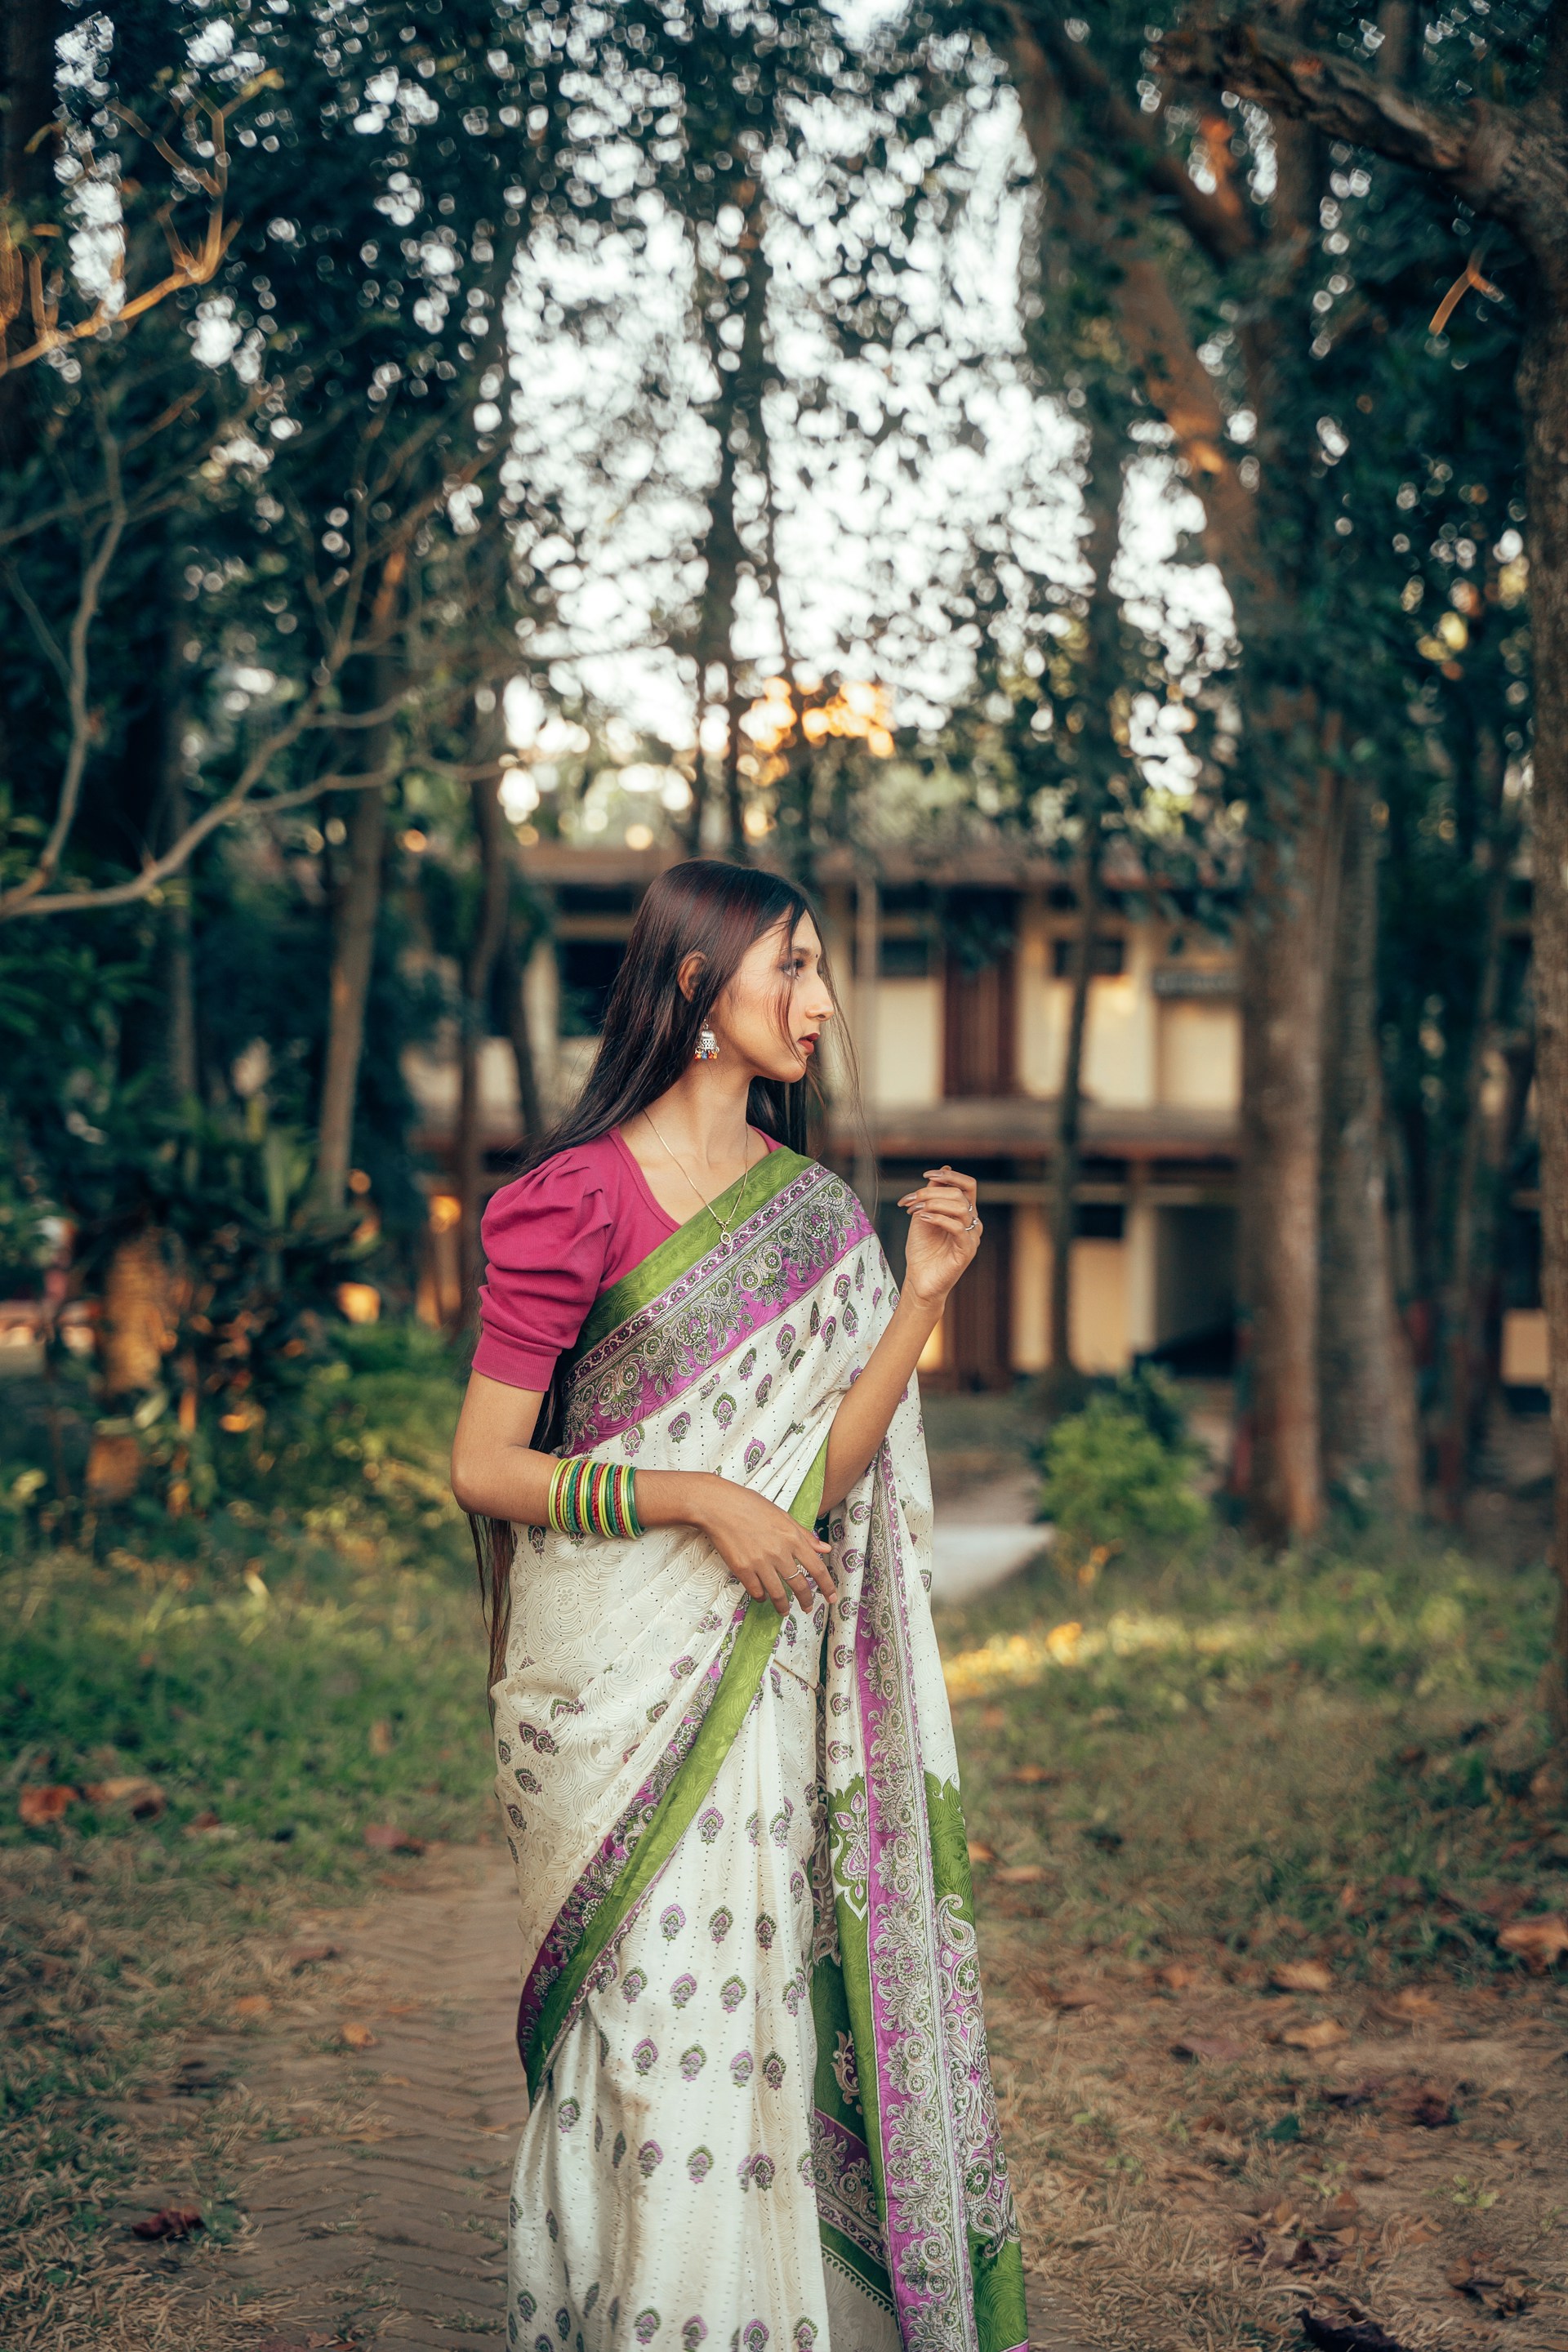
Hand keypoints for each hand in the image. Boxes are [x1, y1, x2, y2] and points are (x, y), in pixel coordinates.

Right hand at [692, 1475, 836, 1617]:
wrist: (718, 1506)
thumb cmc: (749, 1505)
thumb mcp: (782, 1515)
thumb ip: (804, 1534)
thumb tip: (824, 1548)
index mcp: (792, 1537)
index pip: (817, 1568)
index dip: (827, 1586)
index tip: (832, 1597)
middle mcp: (779, 1552)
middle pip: (799, 1585)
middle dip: (806, 1600)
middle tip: (807, 1608)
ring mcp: (760, 1562)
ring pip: (778, 1594)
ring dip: (783, 1605)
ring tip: (784, 1610)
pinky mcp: (742, 1569)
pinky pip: (757, 1591)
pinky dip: (762, 1597)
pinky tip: (762, 1596)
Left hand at [897, 1165, 981, 1305]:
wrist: (919, 1279)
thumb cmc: (922, 1249)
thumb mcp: (923, 1214)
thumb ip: (932, 1194)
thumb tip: (944, 1169)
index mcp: (964, 1212)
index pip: (968, 1186)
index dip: (950, 1176)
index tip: (927, 1175)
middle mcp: (972, 1223)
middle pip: (960, 1195)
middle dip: (931, 1192)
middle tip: (911, 1200)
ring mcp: (971, 1237)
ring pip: (960, 1208)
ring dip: (933, 1204)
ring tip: (915, 1211)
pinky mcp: (967, 1251)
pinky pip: (957, 1228)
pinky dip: (939, 1219)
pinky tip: (923, 1219)